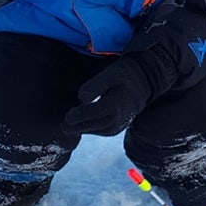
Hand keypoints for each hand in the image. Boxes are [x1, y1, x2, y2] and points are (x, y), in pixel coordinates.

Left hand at [62, 48, 176, 136]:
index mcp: (116, 103)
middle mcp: (119, 116)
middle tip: (62, 126)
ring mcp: (120, 123)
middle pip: (95, 125)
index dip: (80, 115)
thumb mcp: (109, 74)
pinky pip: (103, 131)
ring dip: (83, 129)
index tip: (67, 116)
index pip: (94, 112)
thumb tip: (81, 98)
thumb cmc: (123, 75)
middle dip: (78, 127)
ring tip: (68, 127)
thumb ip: (95, 85)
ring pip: (99, 130)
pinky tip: (80, 126)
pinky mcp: (119, 126)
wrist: (143, 82)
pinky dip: (91, 130)